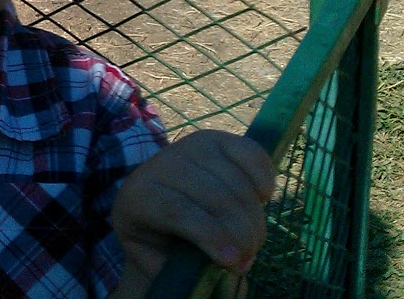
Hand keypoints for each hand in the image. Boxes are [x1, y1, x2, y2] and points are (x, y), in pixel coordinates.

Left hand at [113, 130, 274, 279]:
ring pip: (237, 183)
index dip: (210, 234)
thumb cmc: (158, 239)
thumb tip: (215, 266)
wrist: (159, 203)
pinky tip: (261, 199)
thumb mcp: (155, 259)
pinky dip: (264, 179)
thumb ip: (177, 266)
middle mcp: (162, 164)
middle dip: (242, 234)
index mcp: (139, 195)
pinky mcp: (216, 138)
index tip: (233, 261)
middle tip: (247, 259)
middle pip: (216, 197)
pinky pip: (251, 154)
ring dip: (255, 218)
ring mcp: (190, 146)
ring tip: (252, 241)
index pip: (177, 210)